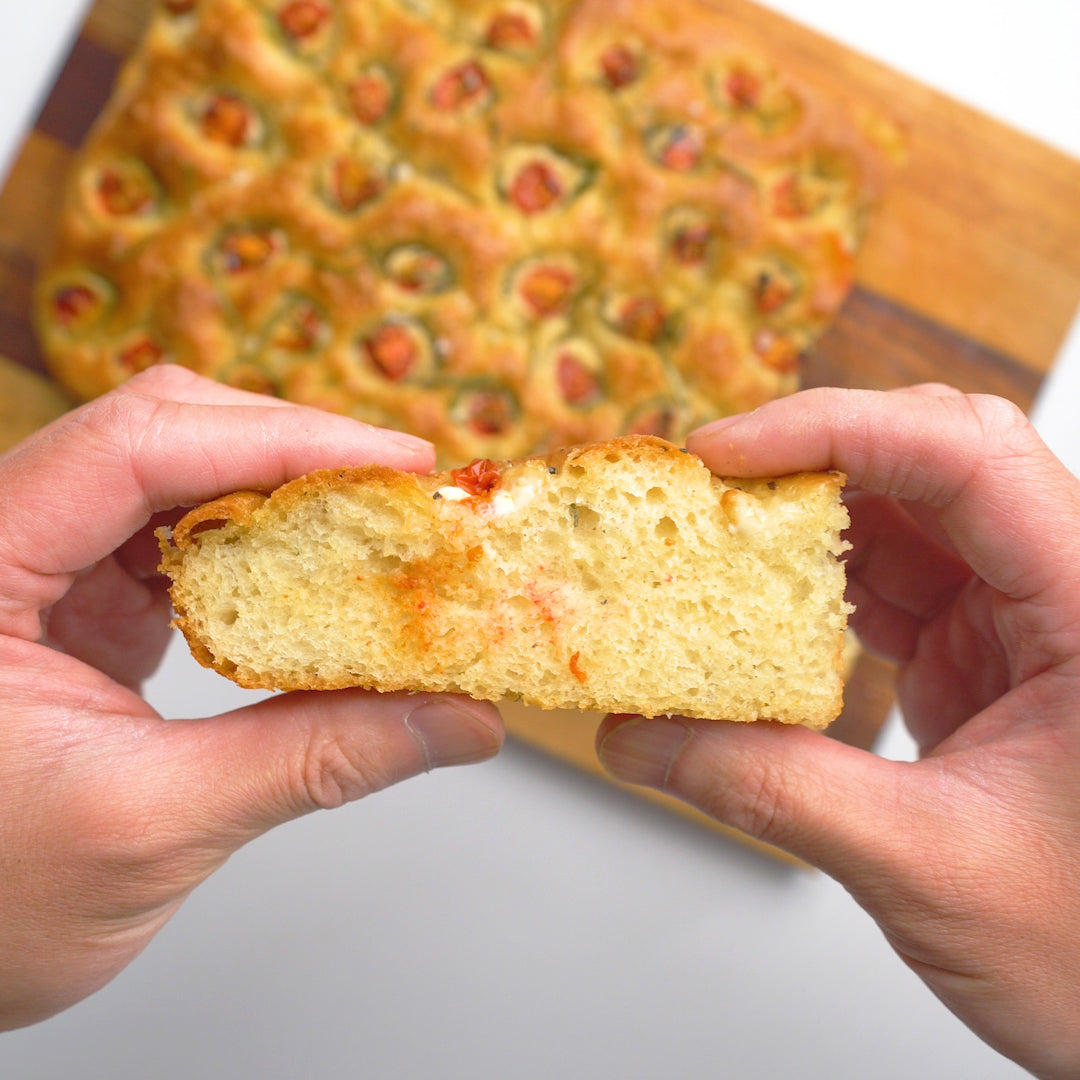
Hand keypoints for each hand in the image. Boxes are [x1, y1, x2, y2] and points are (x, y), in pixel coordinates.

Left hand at [0, 366, 502, 1030]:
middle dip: (293, 453)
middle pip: (162, 433)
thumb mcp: (154, 826)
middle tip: (400, 492)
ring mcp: (43, 561)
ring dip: (284, 493)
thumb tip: (455, 720)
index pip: (133, 449)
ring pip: (178, 470)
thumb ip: (314, 759)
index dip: (276, 440)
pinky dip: (262, 540)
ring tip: (374, 523)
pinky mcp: (81, 593)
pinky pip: (181, 529)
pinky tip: (316, 564)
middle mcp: (3, 540)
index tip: (392, 465)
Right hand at [596, 385, 1079, 1079]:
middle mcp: (1068, 588)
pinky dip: (816, 580)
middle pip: (934, 457)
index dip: (837, 430)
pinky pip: (893, 575)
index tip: (727, 454)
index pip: (967, 456)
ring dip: (804, 519)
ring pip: (905, 511)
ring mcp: (1027, 613)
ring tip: (714, 541)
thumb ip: (772, 789)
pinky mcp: (988, 645)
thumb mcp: (928, 865)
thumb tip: (647, 737)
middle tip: (708, 484)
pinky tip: (761, 603)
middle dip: (810, 458)